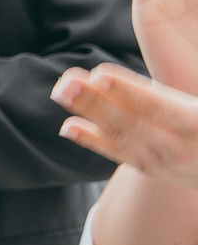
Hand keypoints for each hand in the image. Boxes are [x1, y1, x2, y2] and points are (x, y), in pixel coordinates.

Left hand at [56, 64, 197, 188]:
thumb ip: (171, 98)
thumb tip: (125, 81)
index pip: (159, 106)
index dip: (129, 90)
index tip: (99, 74)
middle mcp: (183, 148)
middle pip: (133, 121)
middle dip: (96, 100)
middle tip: (66, 81)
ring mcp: (167, 162)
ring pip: (122, 137)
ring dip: (89, 114)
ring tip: (62, 92)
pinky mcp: (154, 170)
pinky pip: (121, 155)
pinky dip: (93, 141)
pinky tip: (68, 127)